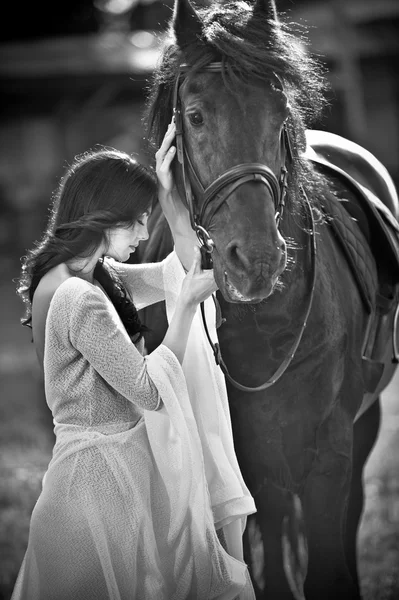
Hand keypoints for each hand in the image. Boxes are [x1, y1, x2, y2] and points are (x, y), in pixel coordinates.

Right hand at [155, 119, 192, 237]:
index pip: (169, 154)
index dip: (172, 139)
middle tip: (174, 119)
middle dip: (168, 136)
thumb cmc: (193, 215)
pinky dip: (166, 161)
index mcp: (172, 179)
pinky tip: (172, 150)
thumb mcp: (198, 191)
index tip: (178, 122)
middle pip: (163, 153)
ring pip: (159, 160)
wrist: (186, 234)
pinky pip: (162, 174)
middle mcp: (165, 181)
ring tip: (172, 131)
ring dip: (166, 144)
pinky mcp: (163, 194)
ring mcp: (162, 187)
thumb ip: (198, 179)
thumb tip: (211, 163)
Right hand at [179, 246, 217, 307]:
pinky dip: (217, 273)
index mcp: (213, 275)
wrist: (189, 300)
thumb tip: (196, 248)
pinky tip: (211, 271)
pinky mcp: (217, 287)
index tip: (218, 250)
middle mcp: (218, 280)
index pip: (221, 263)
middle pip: (223, 268)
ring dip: (219, 267)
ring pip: (222, 273)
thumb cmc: (190, 288)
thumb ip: (197, 258)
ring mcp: (218, 285)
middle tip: (214, 255)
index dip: (220, 256)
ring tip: (212, 262)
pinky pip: (220, 278)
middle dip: (219, 261)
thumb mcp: (193, 270)